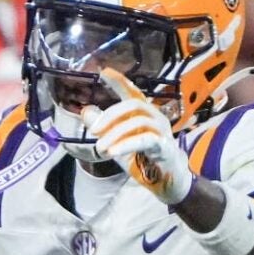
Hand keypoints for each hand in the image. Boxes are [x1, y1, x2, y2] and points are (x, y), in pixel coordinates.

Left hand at [88, 69, 191, 204]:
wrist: (167, 182)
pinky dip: (126, 144)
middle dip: (110, 115)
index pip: (132, 92)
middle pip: (134, 104)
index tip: (104, 72)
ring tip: (100, 148)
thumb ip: (103, 129)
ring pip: (139, 121)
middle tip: (93, 130)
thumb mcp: (117, 143)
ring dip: (115, 134)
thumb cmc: (143, 160)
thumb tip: (85, 111)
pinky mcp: (165, 147)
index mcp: (144, 114)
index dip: (120, 82)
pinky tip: (112, 152)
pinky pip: (146, 140)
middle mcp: (155, 118)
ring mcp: (163, 131)